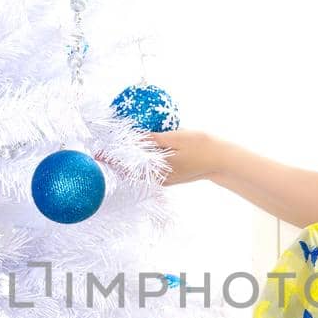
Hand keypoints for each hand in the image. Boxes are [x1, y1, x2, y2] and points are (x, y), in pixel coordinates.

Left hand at [95, 129, 219, 185]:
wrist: (220, 160)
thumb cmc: (200, 146)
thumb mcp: (175, 139)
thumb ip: (153, 140)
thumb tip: (132, 138)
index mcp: (158, 170)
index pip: (128, 165)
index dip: (112, 158)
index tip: (97, 153)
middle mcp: (158, 178)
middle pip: (130, 170)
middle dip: (115, 161)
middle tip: (99, 153)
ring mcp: (163, 179)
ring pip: (138, 171)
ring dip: (126, 162)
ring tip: (110, 153)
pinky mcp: (168, 176)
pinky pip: (148, 170)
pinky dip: (139, 162)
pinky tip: (133, 153)